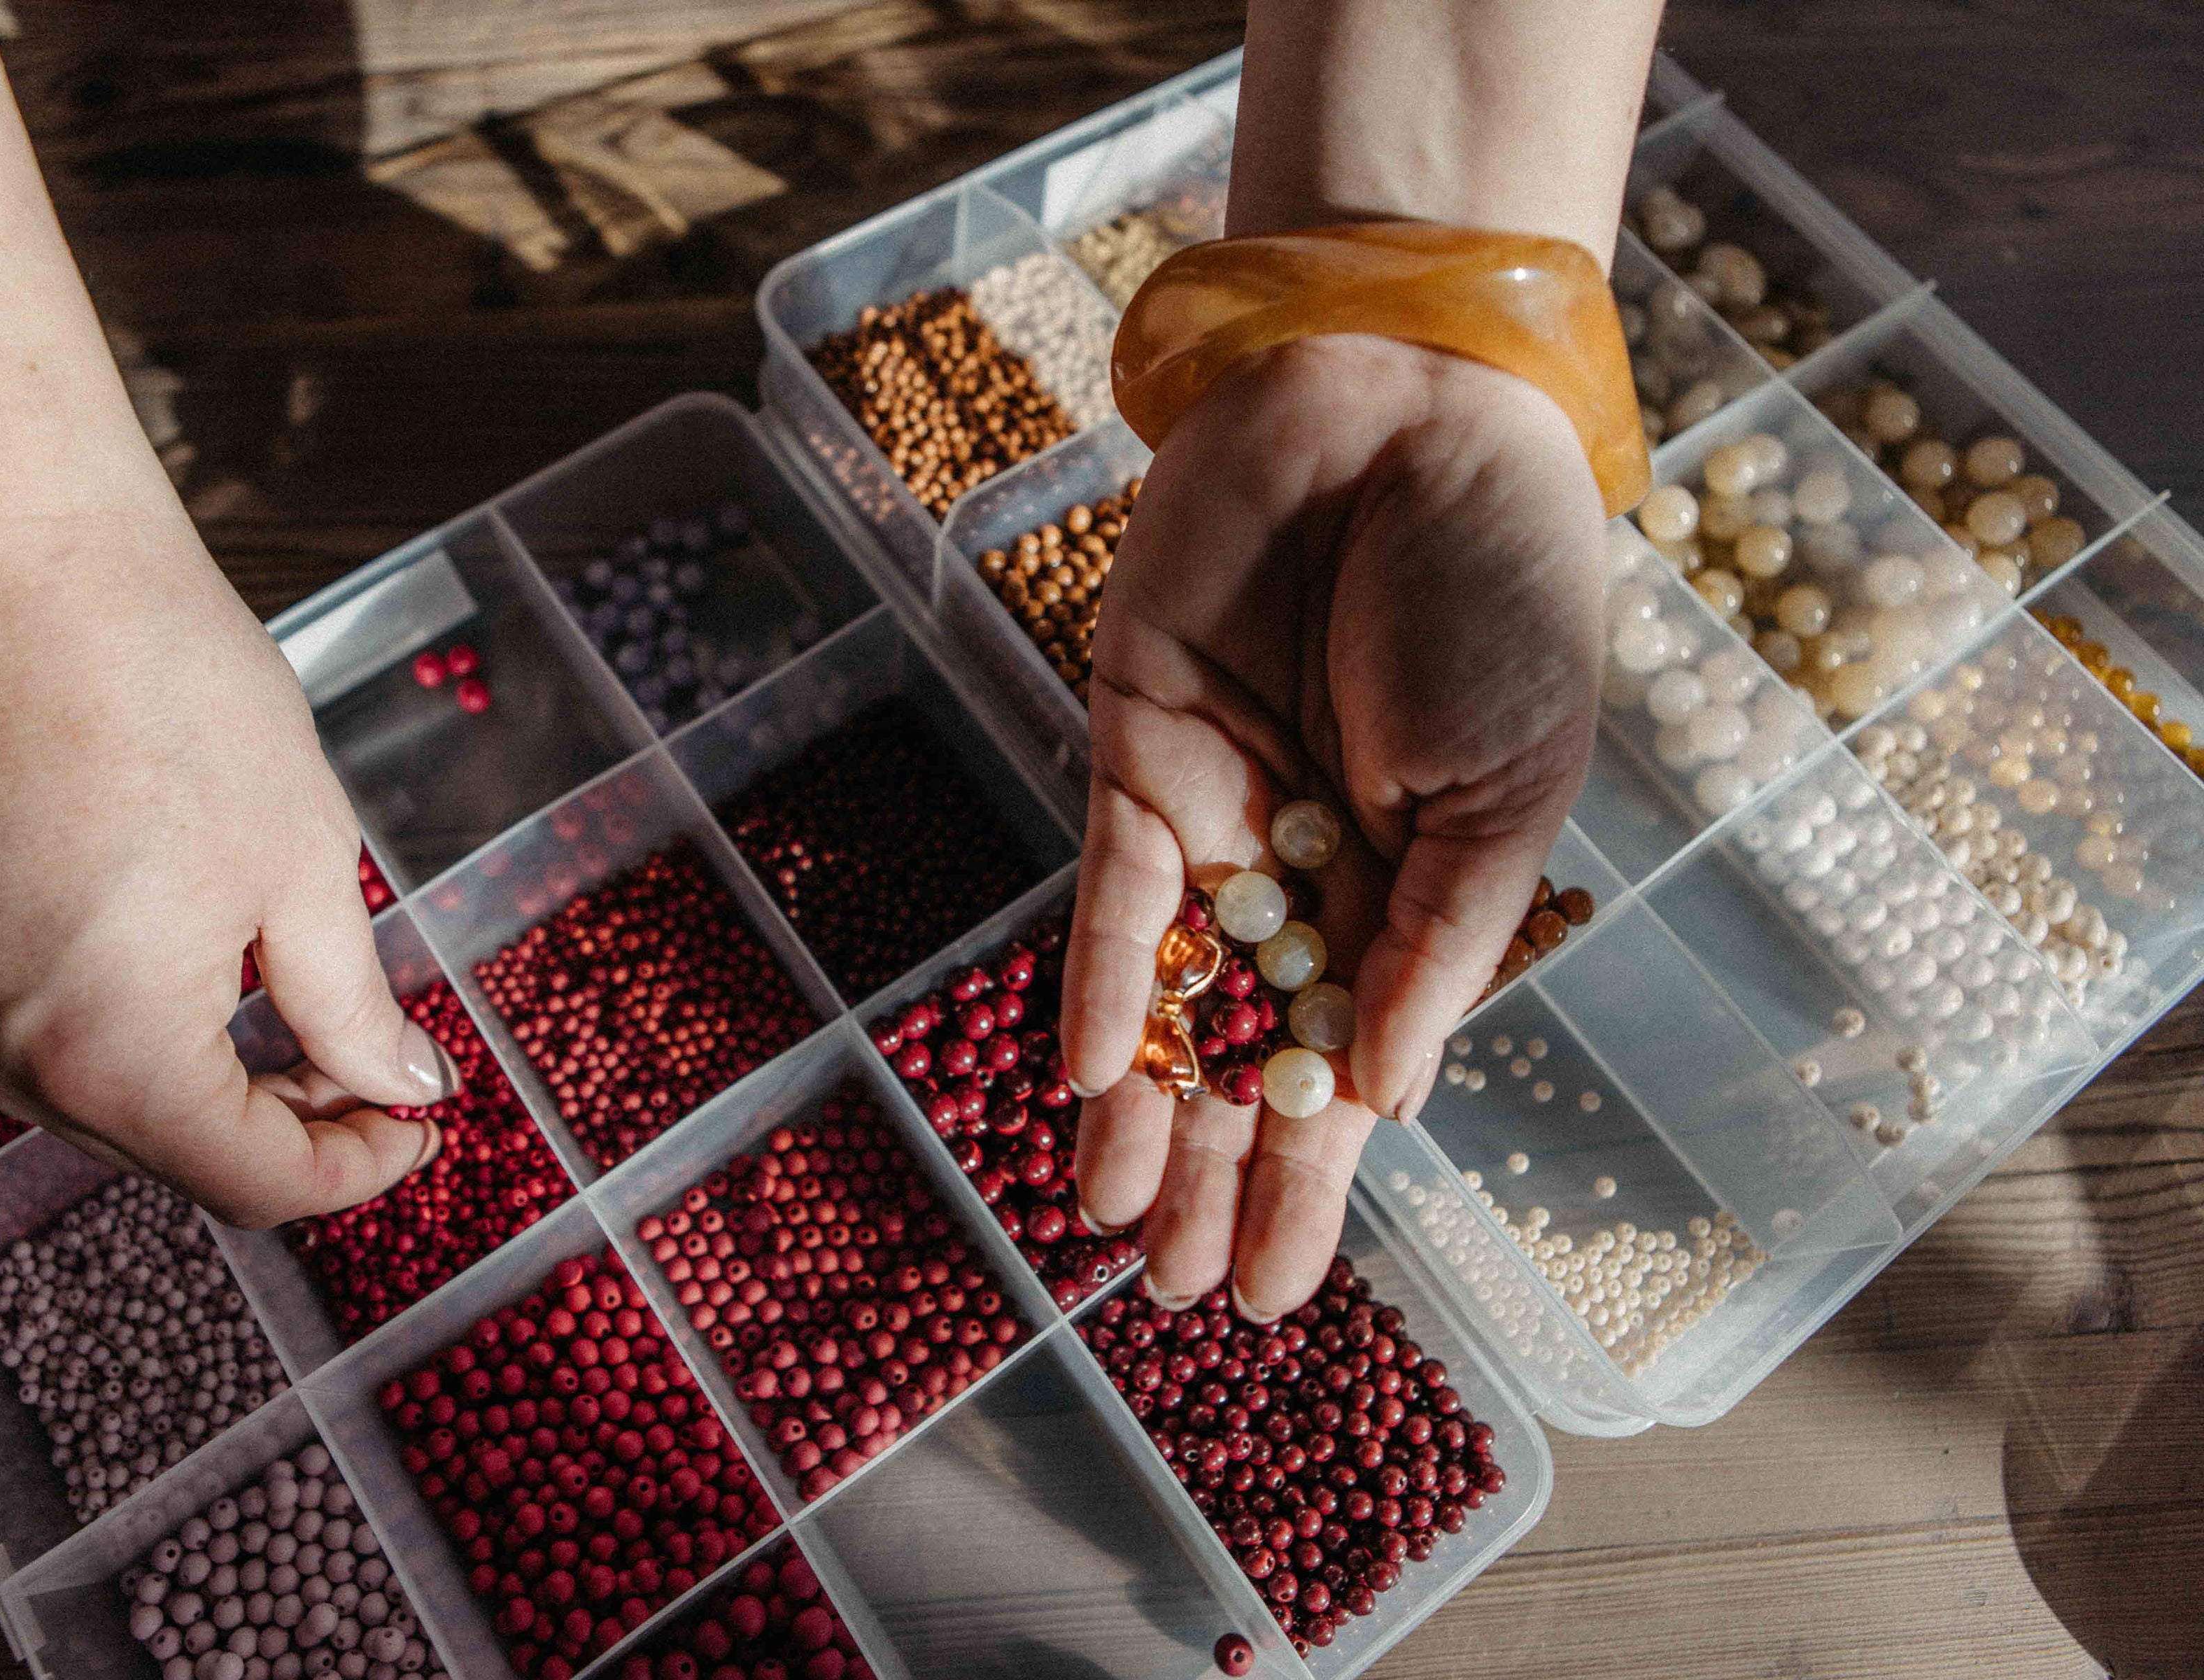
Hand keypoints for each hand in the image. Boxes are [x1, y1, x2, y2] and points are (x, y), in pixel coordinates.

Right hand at [0, 508, 458, 1227]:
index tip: (407, 1127)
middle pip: (156, 1144)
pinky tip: (127, 917)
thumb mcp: (306, 864)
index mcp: (110, 1055)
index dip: (350, 1168)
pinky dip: (71, 993)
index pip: (251, 1184)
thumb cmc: (168, 694)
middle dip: (269, 1117)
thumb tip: (398, 1086)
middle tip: (352, 1057)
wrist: (5, 560)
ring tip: (248, 979)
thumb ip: (350, 1007)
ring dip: (169, 1059)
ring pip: (68, 1084)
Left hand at [1061, 334, 1608, 1318]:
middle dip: (1221, 1175)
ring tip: (1121, 1234)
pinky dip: (1100, 981)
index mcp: (1415, 886)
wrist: (1409, 413)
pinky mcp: (1138, 753)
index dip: (1318, 1180)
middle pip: (1249, 1054)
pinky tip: (1088, 1080)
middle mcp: (1307, 870)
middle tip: (1182, 1300)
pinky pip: (1113, 892)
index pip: (1356, 1065)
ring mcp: (1221, 817)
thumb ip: (1443, 940)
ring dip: (1148, 1112)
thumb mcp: (1512, 788)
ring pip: (1171, 997)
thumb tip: (1388, 1092)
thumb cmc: (1498, 590)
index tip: (1287, 1291)